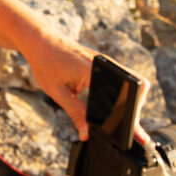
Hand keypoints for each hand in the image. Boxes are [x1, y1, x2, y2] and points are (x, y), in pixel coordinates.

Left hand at [24, 36, 150, 144]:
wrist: (41, 41)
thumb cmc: (46, 62)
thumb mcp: (57, 92)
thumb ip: (75, 113)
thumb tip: (86, 134)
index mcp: (94, 70)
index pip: (121, 94)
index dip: (128, 115)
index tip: (131, 130)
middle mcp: (106, 64)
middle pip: (135, 87)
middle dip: (133, 109)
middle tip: (128, 129)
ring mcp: (107, 62)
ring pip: (130, 82)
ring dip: (129, 101)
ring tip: (125, 120)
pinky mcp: (104, 63)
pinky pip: (119, 78)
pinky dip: (121, 93)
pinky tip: (116, 107)